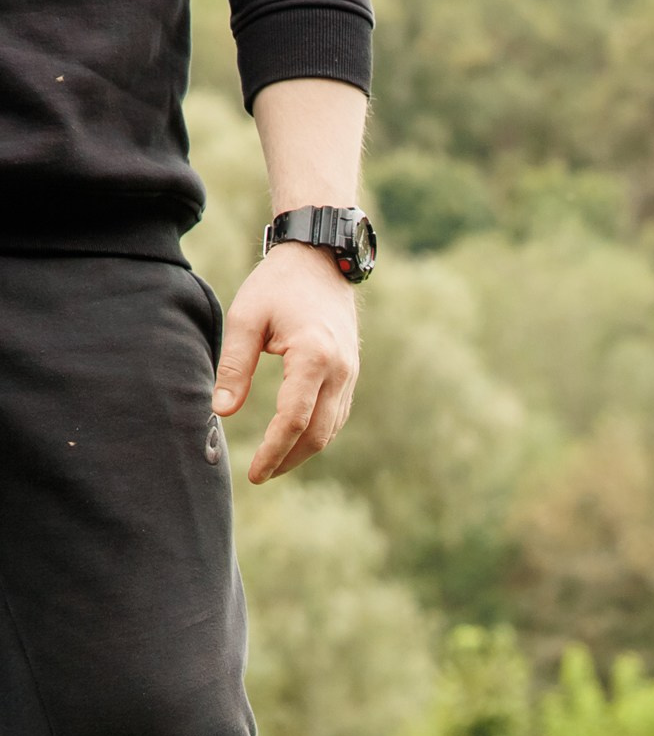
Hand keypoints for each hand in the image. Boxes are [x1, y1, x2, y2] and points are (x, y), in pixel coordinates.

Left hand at [213, 243, 360, 482]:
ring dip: (302, 452)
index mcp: (313, 357)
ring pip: (329, 430)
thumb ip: (235, 366)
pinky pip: (336, 417)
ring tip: (274, 463)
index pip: (292, 419)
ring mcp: (349, 375)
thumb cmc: (278, 285)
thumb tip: (221, 411)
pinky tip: (294, 441)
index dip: (272, 451)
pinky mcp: (350, 375)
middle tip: (260, 474)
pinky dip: (315, 435)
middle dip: (288, 460)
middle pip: (316, 434)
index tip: (253, 472)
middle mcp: (339, 371)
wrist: (321, 260)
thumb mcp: (246, 318)